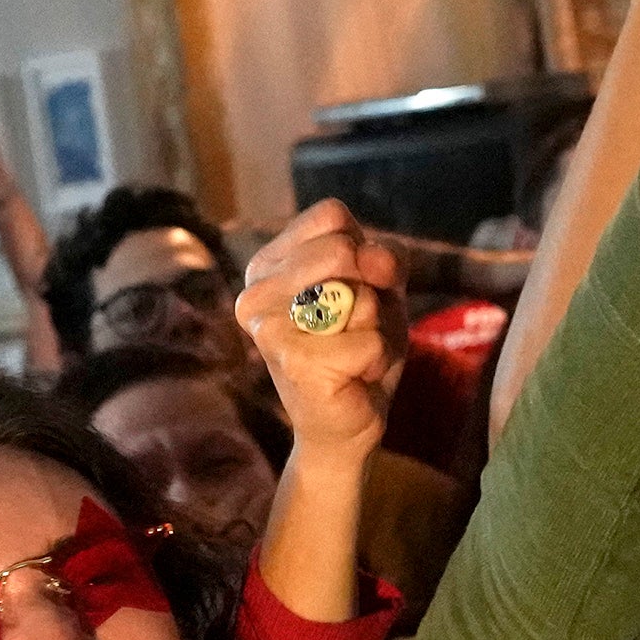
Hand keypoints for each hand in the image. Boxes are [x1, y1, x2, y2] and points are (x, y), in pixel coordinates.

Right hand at [232, 204, 401, 455]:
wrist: (347, 423)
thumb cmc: (359, 348)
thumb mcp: (382, 289)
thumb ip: (384, 258)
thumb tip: (370, 259)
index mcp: (268, 263)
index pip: (331, 216)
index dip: (363, 248)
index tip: (355, 287)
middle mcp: (255, 290)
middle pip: (343, 250)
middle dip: (371, 291)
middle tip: (354, 326)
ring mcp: (267, 326)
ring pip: (360, 298)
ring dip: (375, 330)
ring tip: (352, 353)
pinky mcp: (291, 361)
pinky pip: (368, 343)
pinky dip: (375, 361)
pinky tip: (352, 377)